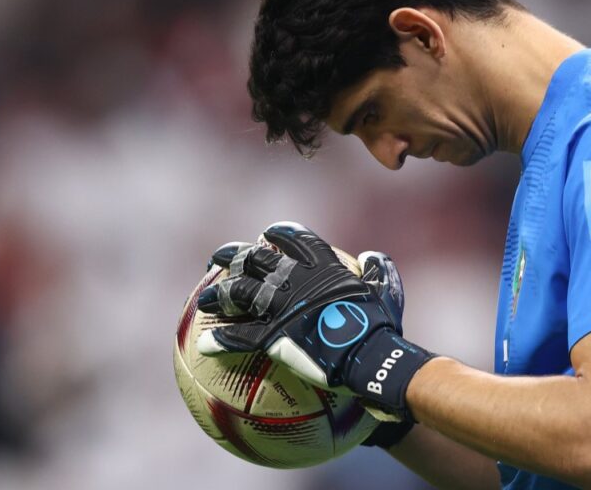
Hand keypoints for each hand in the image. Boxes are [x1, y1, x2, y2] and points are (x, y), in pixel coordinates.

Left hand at [196, 222, 434, 419]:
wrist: (369, 356)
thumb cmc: (381, 326)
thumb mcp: (387, 291)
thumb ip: (378, 271)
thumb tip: (372, 258)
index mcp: (323, 267)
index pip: (295, 239)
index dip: (278, 234)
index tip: (266, 235)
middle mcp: (296, 280)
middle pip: (255, 259)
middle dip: (233, 256)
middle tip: (219, 258)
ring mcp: (281, 307)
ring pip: (239, 293)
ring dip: (218, 294)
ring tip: (203, 299)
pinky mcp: (272, 337)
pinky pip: (239, 336)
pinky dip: (220, 340)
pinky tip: (206, 344)